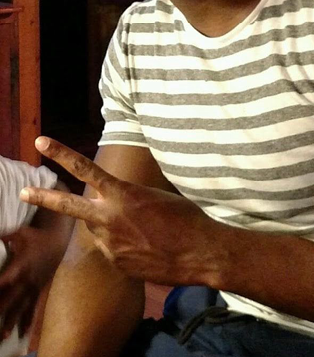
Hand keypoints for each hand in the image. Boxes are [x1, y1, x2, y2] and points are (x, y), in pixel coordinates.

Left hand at [0, 224, 59, 338]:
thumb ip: (4, 237)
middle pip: (13, 297)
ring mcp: (34, 285)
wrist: (58, 241)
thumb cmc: (36, 236)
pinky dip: (28, 320)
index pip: (7, 277)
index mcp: (22, 263)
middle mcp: (28, 277)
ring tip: (3, 336)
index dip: (0, 285)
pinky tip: (23, 334)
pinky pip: (33, 306)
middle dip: (2, 309)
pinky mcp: (39, 289)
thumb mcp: (20, 233)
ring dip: (12, 321)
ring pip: (22, 306)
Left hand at [20, 137, 222, 286]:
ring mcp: (110, 243)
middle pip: (69, 206)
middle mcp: (110, 218)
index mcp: (123, 194)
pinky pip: (113, 250)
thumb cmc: (185, 217)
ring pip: (99, 229)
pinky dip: (126, 246)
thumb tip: (117, 207)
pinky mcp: (115, 263)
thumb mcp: (157, 197)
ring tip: (144, 230)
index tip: (41, 142)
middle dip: (45, 197)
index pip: (85, 169)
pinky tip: (149, 248)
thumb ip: (129, 200)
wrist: (199, 252)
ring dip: (112, 226)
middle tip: (23, 191)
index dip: (61, 154)